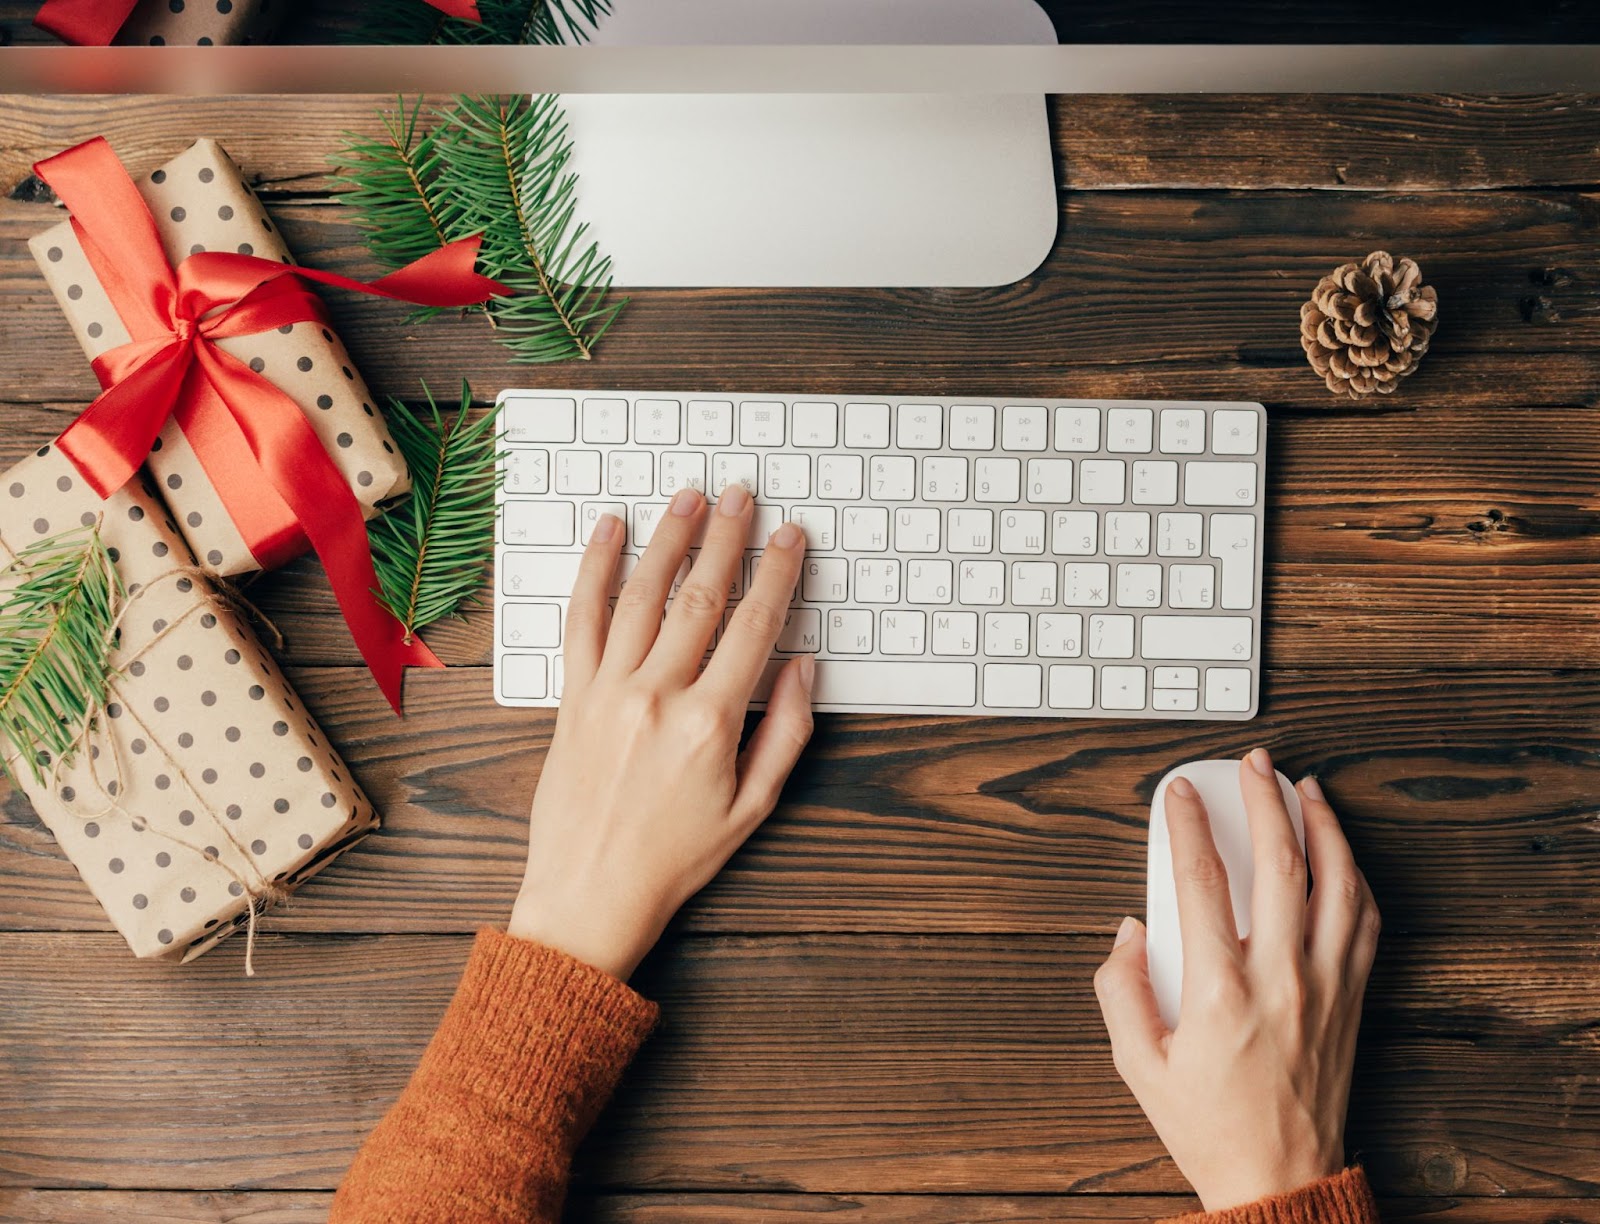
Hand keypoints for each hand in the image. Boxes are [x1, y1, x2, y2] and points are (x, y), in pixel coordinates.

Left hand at [508, 485, 813, 980]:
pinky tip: (609, 534)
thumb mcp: (752, 808)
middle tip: (742, 496)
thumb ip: (785, 733)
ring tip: (689, 500)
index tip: (789, 536)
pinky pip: (581, 620)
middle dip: (727, 539)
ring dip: (669, 540)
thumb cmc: (674, 859)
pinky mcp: (572, 698)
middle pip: (701, 597)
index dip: (777, 573)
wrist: (589, 895)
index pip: (754, 627)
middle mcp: (658, 696)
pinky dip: (594, 572)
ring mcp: (609, 692)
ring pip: (643, 596)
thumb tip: (803, 667)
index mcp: (710, 723)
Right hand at [1093, 749, 1380, 1211]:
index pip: (1201, 878)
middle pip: (1281, 861)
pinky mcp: (1353, 998)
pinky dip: (1355, 875)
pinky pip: (1366, 919)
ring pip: (1337, 881)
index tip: (1178, 791)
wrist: (1281, 1176)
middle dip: (1264, 798)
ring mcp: (1326, 984)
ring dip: (1323, 825)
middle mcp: (1282, 977)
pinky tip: (1340, 853)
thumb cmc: (1209, 1125)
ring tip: (1306, 788)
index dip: (1185, 822)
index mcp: (1221, 989)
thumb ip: (1121, 988)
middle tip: (1252, 764)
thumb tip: (1130, 930)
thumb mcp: (1137, 1064)